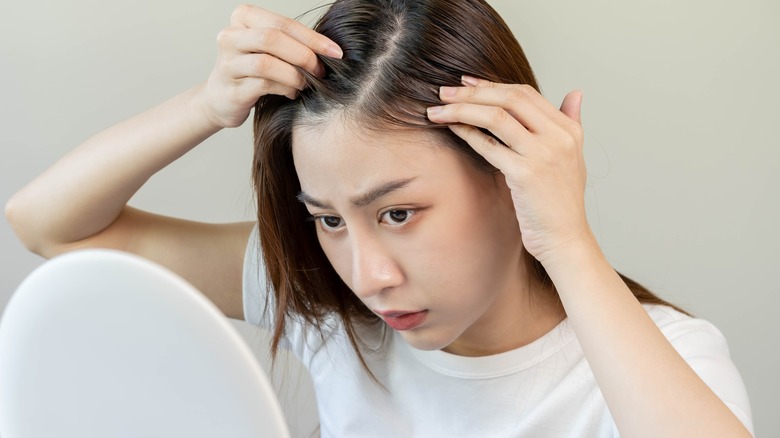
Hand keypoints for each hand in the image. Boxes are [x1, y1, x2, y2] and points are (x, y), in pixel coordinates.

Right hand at [199, 5, 342, 127]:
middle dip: (304, 55)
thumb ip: (291, 42)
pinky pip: (264, 85)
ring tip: (306, 83)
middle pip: (272, 38)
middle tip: (321, 70)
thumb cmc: (252, 70)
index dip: (312, 37)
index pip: (282, 23)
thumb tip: (330, 50)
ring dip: (294, 75)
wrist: (222, 99)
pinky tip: (292, 93)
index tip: (336, 52)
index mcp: (243, 18)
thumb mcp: (269, 49)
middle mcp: (230, 36)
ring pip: (267, 63)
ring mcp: (227, 63)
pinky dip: (285, 89)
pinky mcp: (230, 89)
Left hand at [426, 77, 591, 265]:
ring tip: (438, 110)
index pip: (526, 92)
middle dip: (472, 92)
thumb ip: (571, 122)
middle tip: (444, 92)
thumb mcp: (573, 157)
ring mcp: (543, 154)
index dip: (492, 84)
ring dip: (462, 109)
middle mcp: (559, 137)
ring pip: (496, 116)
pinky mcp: (525, 174)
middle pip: (510, 98)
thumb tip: (575, 92)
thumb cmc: (561, 203)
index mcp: (569, 129)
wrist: (565, 239)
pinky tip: (451, 130)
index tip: (466, 83)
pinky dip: (467, 133)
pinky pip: (489, 145)